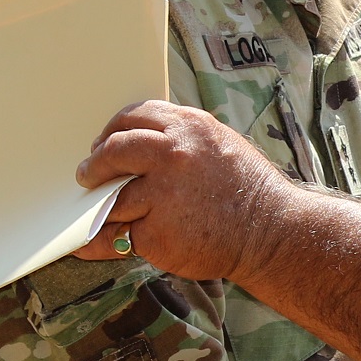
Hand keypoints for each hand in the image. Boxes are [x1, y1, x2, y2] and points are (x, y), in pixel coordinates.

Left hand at [74, 100, 294, 280]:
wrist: (272, 232)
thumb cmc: (250, 191)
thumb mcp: (221, 145)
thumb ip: (183, 141)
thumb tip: (143, 147)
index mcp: (190, 128)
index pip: (134, 117)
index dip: (113, 130)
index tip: (103, 143)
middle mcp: (173, 155)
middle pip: (113, 151)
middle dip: (95, 164)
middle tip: (88, 174)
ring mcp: (162, 195)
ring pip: (111, 198)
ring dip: (97, 206)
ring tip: (95, 212)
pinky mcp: (156, 233)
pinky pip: (113, 237)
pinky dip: (97, 242)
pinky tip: (88, 243)